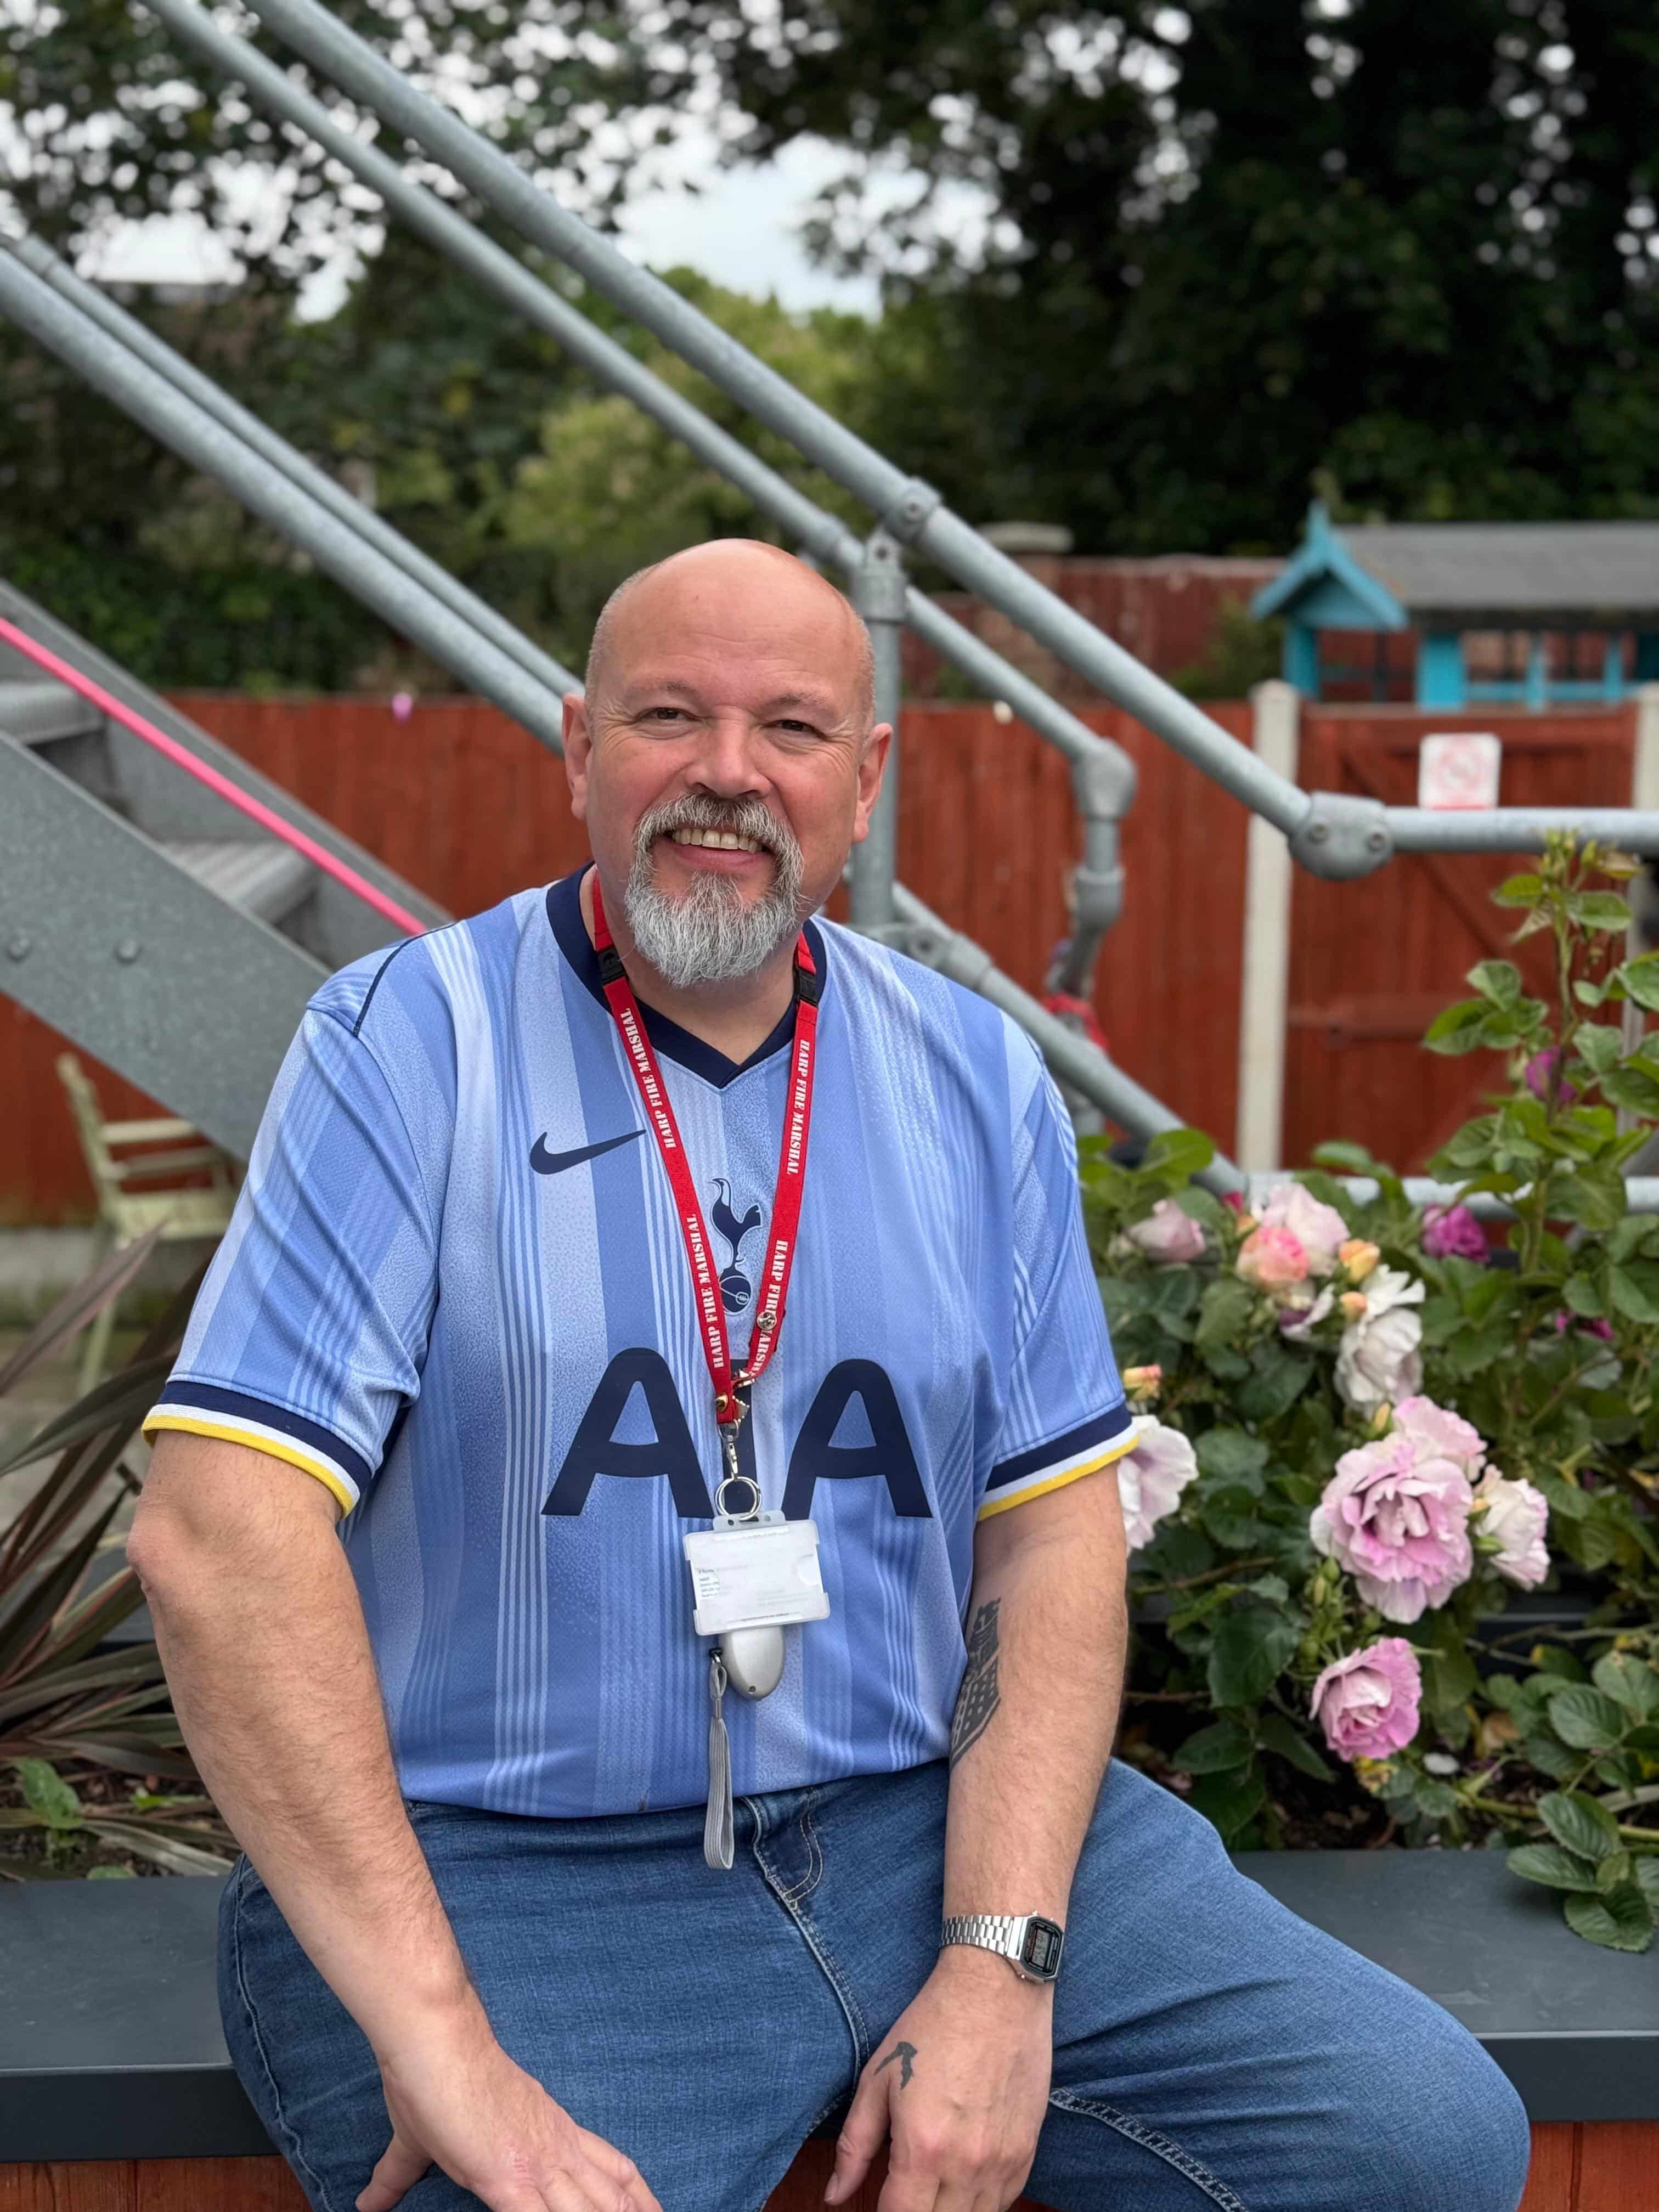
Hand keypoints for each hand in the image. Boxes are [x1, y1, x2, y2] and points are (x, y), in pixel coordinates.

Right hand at [358, 2001, 662, 2211]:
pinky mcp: (508, 2179)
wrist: (434, 2043)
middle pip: (612, 2195)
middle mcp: (555, 2147)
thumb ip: (399, 2175)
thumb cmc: (432, 2082)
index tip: (658, 2211)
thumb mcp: (420, 2139)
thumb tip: (367, 2201)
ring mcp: (537, 2164)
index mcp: (550, 2132)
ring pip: (590, 2210)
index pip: (610, 2167)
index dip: (637, 2195)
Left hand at [825, 1946, 1053, 2211]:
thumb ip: (854, 2145)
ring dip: (949, 2211)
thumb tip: (835, 2195)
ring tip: (933, 2187)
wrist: (996, 1989)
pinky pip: (1004, 2203)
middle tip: (905, 2191)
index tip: (879, 2200)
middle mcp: (967, 2165)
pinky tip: (964, 2181)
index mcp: (923, 2148)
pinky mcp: (1028, 2152)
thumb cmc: (931, 2027)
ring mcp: (1003, 2162)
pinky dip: (981, 2203)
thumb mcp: (878, 2078)